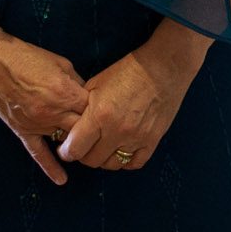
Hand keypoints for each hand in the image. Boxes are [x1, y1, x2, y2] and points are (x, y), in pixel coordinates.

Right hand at [0, 35, 89, 185]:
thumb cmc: (28, 57)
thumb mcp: (62, 64)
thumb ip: (77, 84)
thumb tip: (90, 97)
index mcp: (66, 93)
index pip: (94, 111)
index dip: (103, 111)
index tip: (109, 111)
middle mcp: (53, 112)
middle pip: (83, 129)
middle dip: (94, 130)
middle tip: (104, 131)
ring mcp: (37, 124)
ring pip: (64, 141)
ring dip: (76, 143)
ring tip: (92, 148)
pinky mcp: (22, 131)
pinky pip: (37, 153)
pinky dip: (50, 167)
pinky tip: (62, 180)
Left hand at [58, 35, 203, 173]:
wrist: (163, 67)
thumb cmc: (128, 72)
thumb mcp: (96, 84)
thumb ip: (81, 108)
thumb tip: (70, 126)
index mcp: (99, 115)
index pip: (74, 150)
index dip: (66, 151)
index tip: (67, 147)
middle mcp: (117, 131)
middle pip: (92, 160)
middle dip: (84, 155)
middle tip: (85, 146)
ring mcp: (136, 138)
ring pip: (112, 165)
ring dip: (104, 158)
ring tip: (104, 147)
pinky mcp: (153, 139)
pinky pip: (134, 163)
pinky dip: (125, 161)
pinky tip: (122, 150)